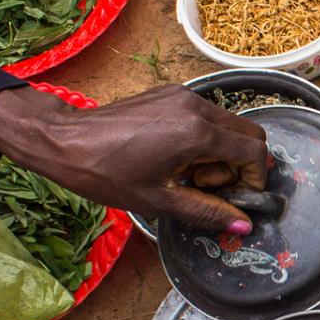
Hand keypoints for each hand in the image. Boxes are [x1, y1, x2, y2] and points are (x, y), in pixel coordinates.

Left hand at [0, 84, 270, 232]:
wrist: (65, 141)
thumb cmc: (106, 173)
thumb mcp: (158, 200)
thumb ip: (207, 211)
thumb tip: (243, 225)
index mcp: (197, 133)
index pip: (253, 151)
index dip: (254, 178)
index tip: (234, 196)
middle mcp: (196, 107)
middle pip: (249, 133)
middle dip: (240, 164)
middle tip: (208, 185)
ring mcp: (184, 96)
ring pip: (229, 124)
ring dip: (222, 151)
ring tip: (188, 172)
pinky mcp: (171, 93)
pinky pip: (207, 115)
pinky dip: (205, 137)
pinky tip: (175, 156)